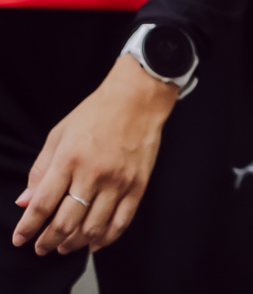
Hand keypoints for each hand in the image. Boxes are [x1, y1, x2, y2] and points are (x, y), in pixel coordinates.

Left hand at [12, 54, 175, 255]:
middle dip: (48, 241)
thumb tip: (24, 202)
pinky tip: (95, 244)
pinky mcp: (138, 184)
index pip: (42, 204)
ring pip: (93, 227)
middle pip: (66, 221)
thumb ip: (40, 170)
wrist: (137, 99)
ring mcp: (118, 181)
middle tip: (41, 248)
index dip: (28, 227)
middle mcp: (93, 174)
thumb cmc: (95, 113)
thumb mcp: (58, 135)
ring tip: (64, 247)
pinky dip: (107, 238)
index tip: (19, 239)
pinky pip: (122, 220)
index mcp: (69, 160)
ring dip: (74, 243)